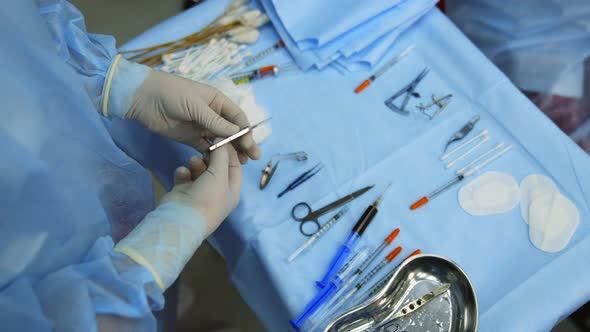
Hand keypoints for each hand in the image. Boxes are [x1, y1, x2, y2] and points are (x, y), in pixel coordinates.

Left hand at [127, 70, 260, 162]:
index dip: (245, 131)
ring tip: (241, 163)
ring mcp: (201, 127)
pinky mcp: (190, 138)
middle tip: (252, 158)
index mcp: (217, 102)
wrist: (143, 99)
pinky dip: (214, 156)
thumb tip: (238, 132)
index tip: (250, 144)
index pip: (237, 117)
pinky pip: (206, 148)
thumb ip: (216, 121)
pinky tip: (221, 164)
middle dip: (243, 143)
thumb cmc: (172, 94)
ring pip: (221, 141)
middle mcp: (212, 114)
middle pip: (232, 131)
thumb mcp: (196, 106)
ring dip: (231, 151)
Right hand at [161, 143, 241, 235]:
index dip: (229, 152)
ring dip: (196, 163)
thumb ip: (222, 155)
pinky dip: (184, 172)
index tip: (222, 138)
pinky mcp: (183, 191)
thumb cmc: (207, 197)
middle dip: (210, 156)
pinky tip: (182, 173)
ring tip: (193, 162)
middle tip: (206, 147)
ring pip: (199, 169)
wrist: (181, 219)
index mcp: (231, 190)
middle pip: (216, 167)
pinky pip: (185, 175)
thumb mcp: (220, 174)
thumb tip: (223, 140)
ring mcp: (199, 192)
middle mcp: (217, 191)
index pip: (234, 166)